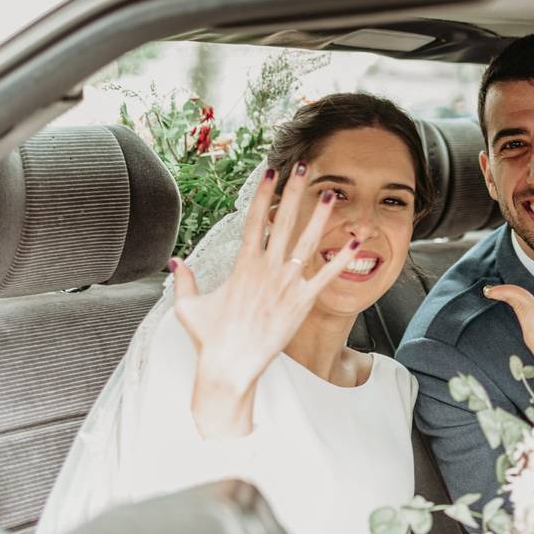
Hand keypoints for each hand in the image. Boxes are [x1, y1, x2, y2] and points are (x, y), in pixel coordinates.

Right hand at [169, 163, 359, 436]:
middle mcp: (267, 269)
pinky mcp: (303, 303)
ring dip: (321, 216)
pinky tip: (357, 241)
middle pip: (284, 220)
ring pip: (308, 242)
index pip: (255, 219)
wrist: (230, 367)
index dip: (264, 193)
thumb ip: (185, 281)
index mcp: (243, 264)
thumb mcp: (188, 307)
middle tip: (304, 166)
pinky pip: (327, 276)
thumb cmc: (210, 339)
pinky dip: (343, 258)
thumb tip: (176, 263)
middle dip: (295, 190)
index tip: (270, 172)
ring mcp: (287, 284)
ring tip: (332, 194)